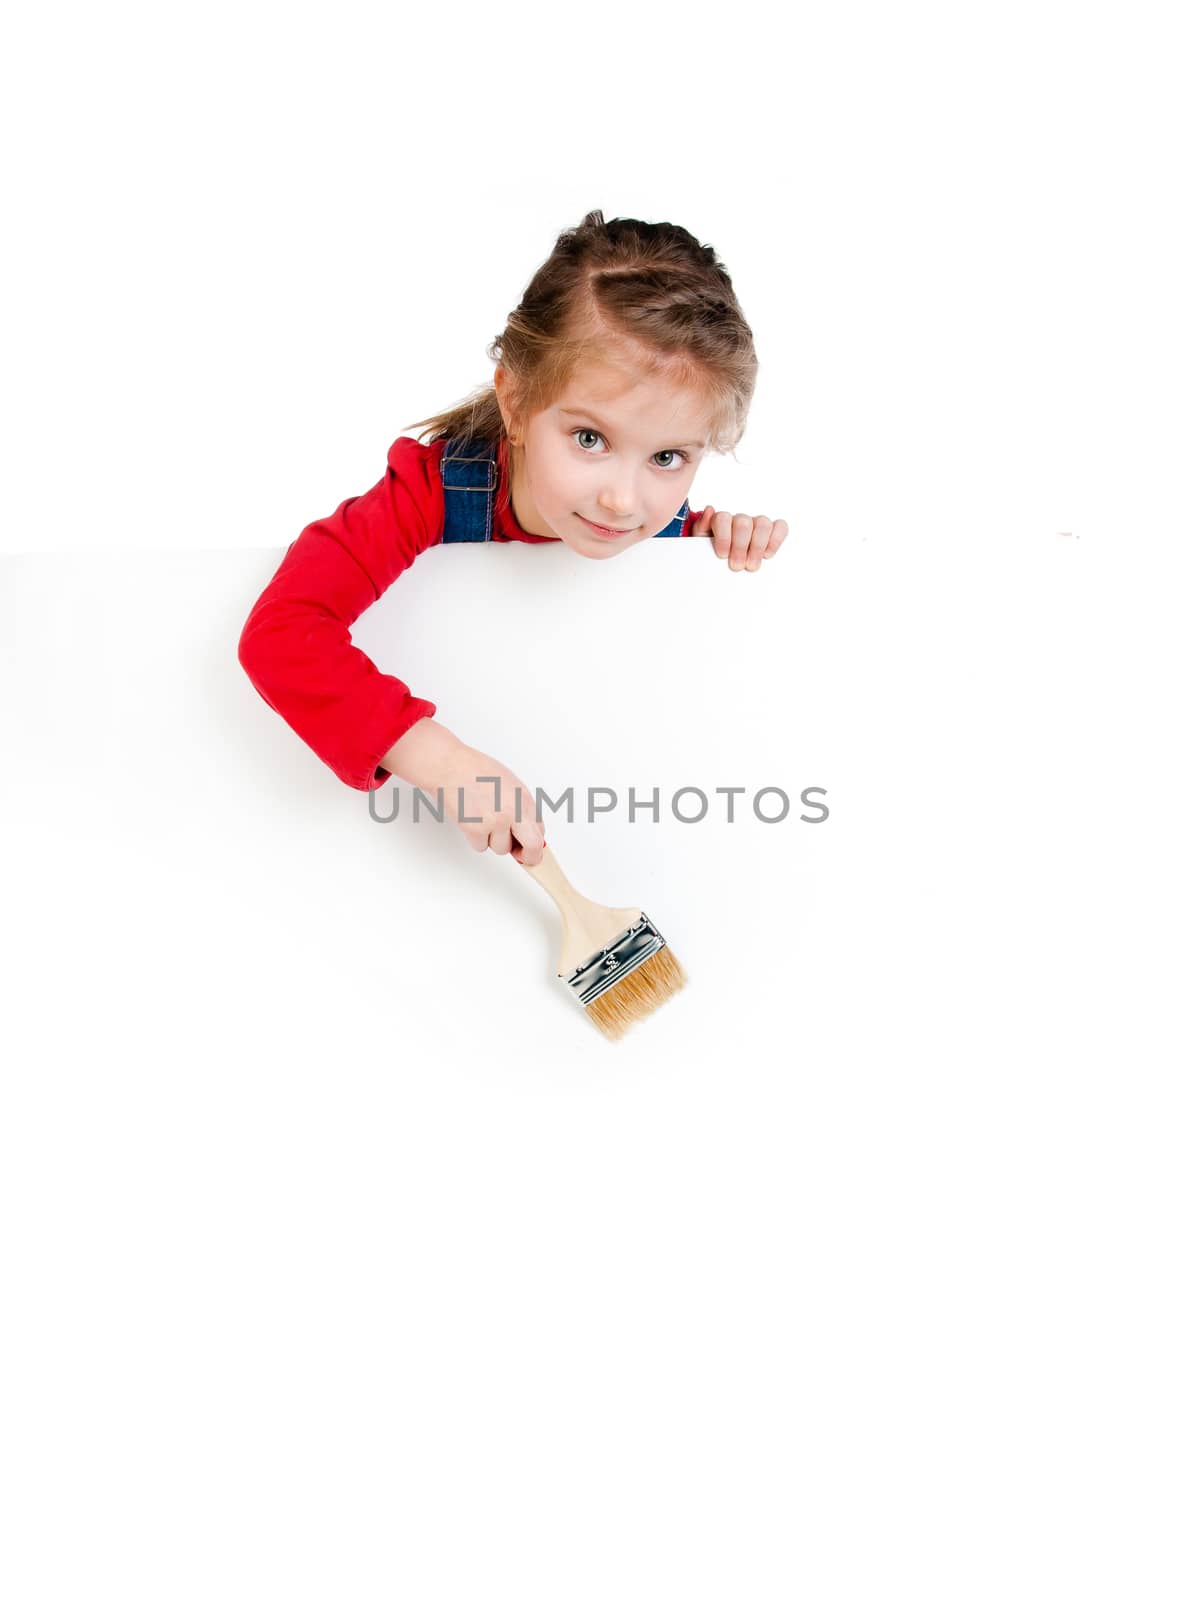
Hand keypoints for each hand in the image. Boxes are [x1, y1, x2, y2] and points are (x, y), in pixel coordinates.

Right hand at [437, 742, 546, 865]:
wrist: (450, 766)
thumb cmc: (475, 770)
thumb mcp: (509, 784)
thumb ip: (520, 807)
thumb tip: (527, 830)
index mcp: (523, 798)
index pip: (540, 830)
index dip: (535, 842)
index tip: (532, 849)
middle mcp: (513, 810)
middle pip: (532, 845)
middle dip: (529, 856)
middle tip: (522, 857)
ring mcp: (495, 821)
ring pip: (501, 849)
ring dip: (492, 840)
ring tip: (482, 819)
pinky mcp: (476, 829)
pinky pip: (480, 847)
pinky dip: (474, 838)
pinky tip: (471, 819)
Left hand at [689, 505, 787, 570]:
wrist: (721, 562)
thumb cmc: (711, 552)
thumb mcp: (699, 543)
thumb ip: (702, 527)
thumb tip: (709, 510)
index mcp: (722, 520)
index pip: (723, 518)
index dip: (724, 537)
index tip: (722, 555)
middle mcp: (740, 519)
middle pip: (744, 523)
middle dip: (740, 547)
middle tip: (736, 566)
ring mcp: (757, 524)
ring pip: (763, 524)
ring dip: (757, 546)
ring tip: (751, 565)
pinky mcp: (772, 531)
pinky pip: (780, 527)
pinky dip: (776, 540)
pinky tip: (767, 555)